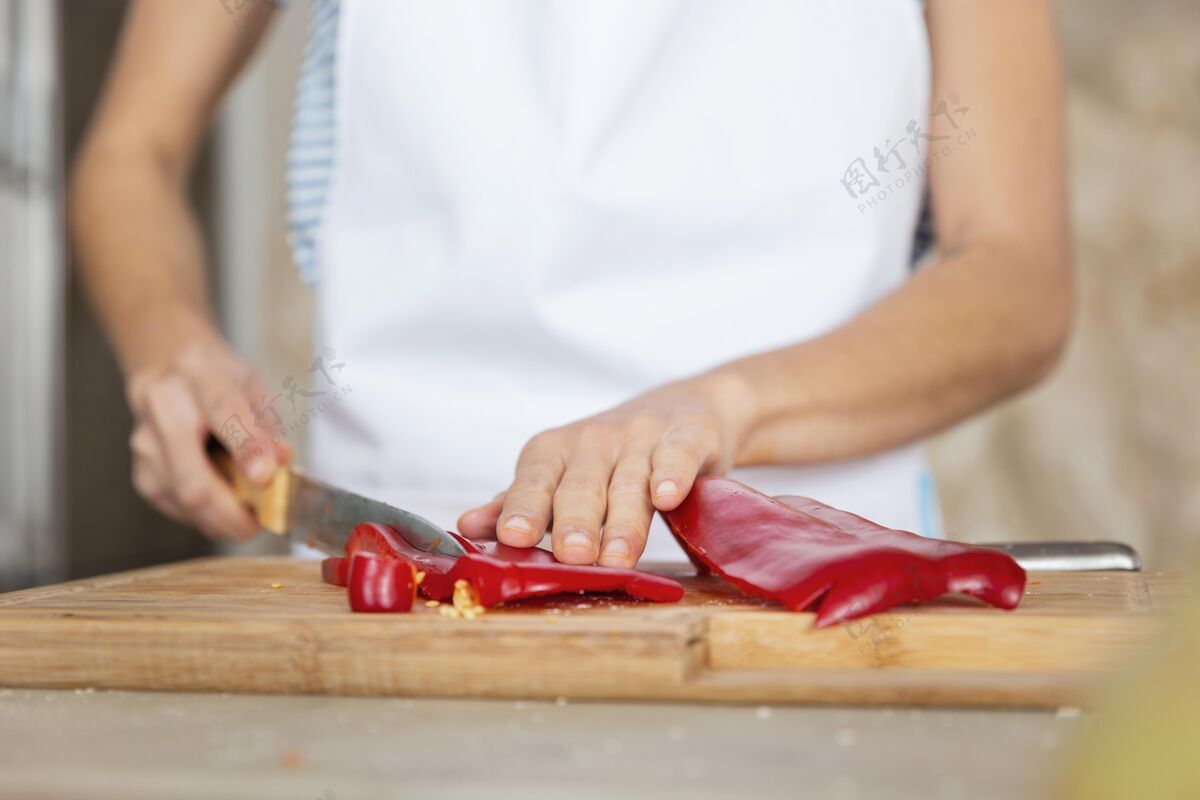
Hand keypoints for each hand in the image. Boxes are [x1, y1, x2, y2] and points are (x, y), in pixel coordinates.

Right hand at [125, 338, 290, 539]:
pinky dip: (207, 517)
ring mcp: (145, 443)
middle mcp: (163, 406)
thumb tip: (280, 462)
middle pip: (192, 475)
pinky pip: (178, 508)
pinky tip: (224, 508)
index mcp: (200, 373)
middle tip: (260, 524)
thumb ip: (268, 424)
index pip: (223, 412)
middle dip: (231, 510)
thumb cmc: (220, 382)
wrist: (167, 372)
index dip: (246, 448)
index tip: (266, 478)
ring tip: (249, 516)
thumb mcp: (253, 386)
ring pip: (184, 499)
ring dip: (222, 519)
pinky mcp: (141, 474)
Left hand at [457, 372, 755, 566]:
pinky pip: (678, 453)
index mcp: (554, 451)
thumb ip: (520, 503)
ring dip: (624, 521)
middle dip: (574, 522)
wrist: (686, 408)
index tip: (514, 536)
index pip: (535, 479)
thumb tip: (467, 526)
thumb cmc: (610, 458)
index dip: (524, 507)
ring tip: (617, 558)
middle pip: (581, 486)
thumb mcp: (561, 476)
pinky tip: (667, 496)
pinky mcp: (689, 434)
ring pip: (630, 482)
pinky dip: (673, 473)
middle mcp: (595, 439)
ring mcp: (642, 435)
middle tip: (571, 556)